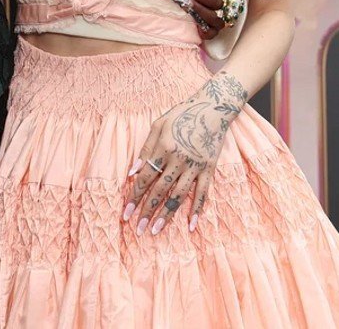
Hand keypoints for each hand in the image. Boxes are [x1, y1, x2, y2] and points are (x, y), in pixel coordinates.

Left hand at [123, 71, 247, 235]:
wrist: (213, 107)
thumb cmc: (181, 114)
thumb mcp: (158, 124)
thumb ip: (145, 148)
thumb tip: (131, 172)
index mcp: (164, 148)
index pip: (145, 178)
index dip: (134, 197)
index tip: (125, 214)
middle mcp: (179, 159)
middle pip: (160, 190)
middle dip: (147, 211)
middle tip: (138, 229)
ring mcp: (196, 166)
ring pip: (179, 195)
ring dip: (167, 214)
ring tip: (156, 230)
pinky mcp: (209, 169)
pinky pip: (203, 193)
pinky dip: (198, 209)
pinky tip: (191, 225)